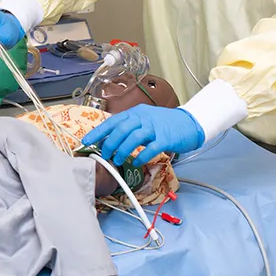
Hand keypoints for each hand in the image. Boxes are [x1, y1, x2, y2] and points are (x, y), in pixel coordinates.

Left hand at [82, 105, 204, 166]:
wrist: (189, 122)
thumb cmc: (164, 123)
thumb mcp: (144, 120)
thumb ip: (128, 128)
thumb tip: (109, 140)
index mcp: (135, 112)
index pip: (112, 121)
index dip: (98, 132)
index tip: (86, 141)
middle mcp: (143, 117)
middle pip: (121, 129)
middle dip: (109, 144)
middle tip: (104, 155)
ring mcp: (155, 127)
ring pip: (133, 138)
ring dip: (123, 151)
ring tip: (118, 160)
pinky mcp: (166, 138)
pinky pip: (151, 148)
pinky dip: (141, 156)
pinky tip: (137, 162)